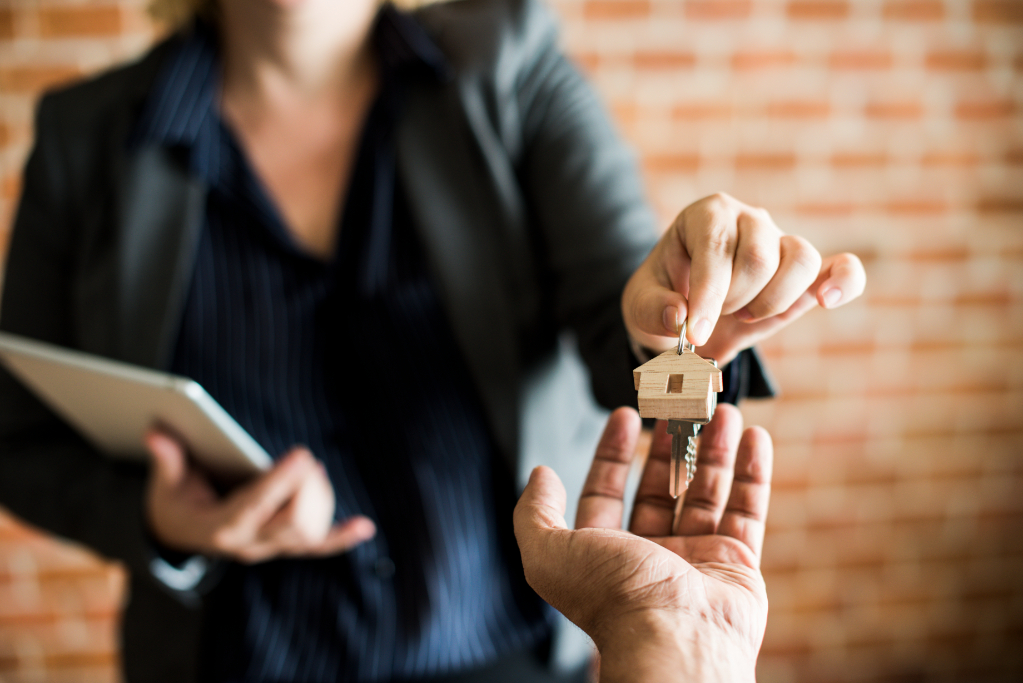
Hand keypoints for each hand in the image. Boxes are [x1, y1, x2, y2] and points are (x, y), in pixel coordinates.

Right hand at [145, 431, 375, 562]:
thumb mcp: (164, 483)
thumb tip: (156, 431)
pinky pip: (317, 547)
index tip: (301, 455)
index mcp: (220, 529)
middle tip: (305, 458)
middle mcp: (249, 544)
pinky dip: (341, 538)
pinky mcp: (284, 547)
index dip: (280, 483)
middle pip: (290, 523)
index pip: (256, 507)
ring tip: (315, 470)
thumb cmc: (175, 500)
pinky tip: (364, 527)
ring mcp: (269, 548)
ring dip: (320, 500)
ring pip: (308, 532)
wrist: (178, 534)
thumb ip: (167, 459)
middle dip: (304, 489)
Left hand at [514, 405, 771, 682]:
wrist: (676, 639)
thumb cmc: (613, 599)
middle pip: (659, 488)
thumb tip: (539, 476)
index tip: (623, 416)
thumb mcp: (548, 552)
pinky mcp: (737, 564)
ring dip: (712, 449)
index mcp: (605, 554)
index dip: (611, 454)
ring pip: (705, 493)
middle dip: (666, 445)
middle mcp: (650, 557)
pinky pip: (747, 510)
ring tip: (718, 409)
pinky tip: (754, 437)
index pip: (605, 494)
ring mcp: (696, 560)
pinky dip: (752, 472)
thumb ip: (535, 513)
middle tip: (676, 406)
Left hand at [622, 192, 865, 362]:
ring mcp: (781, 243)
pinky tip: (827, 300)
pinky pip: (842, 268)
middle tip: (714, 314)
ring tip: (744, 314)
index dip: (707, 294)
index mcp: (707, 215)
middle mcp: (749, 220)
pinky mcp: (808, 275)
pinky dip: (844, 281)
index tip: (693, 333)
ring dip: (770, 301)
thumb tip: (678, 316)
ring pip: (799, 262)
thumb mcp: (640, 305)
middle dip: (734, 301)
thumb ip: (652, 309)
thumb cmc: (663, 298)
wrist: (687, 311)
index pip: (717, 247)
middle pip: (759, 257)